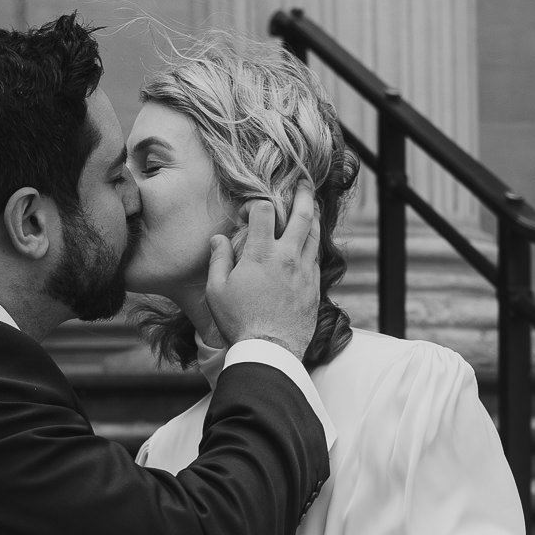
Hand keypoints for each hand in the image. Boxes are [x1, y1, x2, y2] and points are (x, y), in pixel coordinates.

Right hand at [203, 187, 321, 356]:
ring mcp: (304, 271)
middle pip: (301, 214)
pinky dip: (314, 244)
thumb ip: (218, 260)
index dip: (256, 204)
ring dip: (314, 216)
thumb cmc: (239, 323)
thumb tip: (218, 239)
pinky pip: (317, 257)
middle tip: (305, 183)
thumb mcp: (217, 292)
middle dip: (303, 194)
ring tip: (312, 206)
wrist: (270, 351)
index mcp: (260, 254)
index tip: (249, 212)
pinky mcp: (314, 287)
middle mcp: (287, 257)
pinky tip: (310, 242)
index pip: (264, 210)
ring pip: (315, 234)